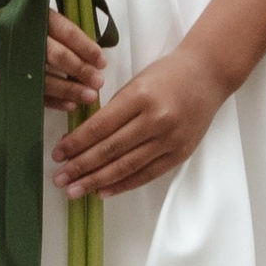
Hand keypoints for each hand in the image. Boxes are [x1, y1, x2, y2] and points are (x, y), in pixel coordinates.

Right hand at [0, 0, 105, 110]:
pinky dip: (48, 100)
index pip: (66, 32)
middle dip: (83, 72)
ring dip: (71, 89)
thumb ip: (41, 16)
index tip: (101, 59)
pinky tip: (65, 104)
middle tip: (99, 81)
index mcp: (29, 12)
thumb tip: (74, 40)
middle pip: (60, 58)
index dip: (86, 47)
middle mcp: (20, 34)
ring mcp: (5, 57)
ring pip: (46, 78)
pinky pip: (25, 91)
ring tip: (89, 96)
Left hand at [53, 46, 224, 198]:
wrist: (208, 75)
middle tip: (59, 178)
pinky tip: (103, 191)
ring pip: (127, 166)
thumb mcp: (136, 82)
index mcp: (140, 96)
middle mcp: (156, 119)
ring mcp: (170, 139)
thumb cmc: (167, 74)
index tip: (58, 154)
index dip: (77, 143)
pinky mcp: (180, 153)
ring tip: (75, 190)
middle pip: (111, 149)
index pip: (101, 126)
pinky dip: (123, 185)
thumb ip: (114, 109)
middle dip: (81, 166)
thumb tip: (84, 138)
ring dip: (97, 181)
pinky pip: (147, 174)